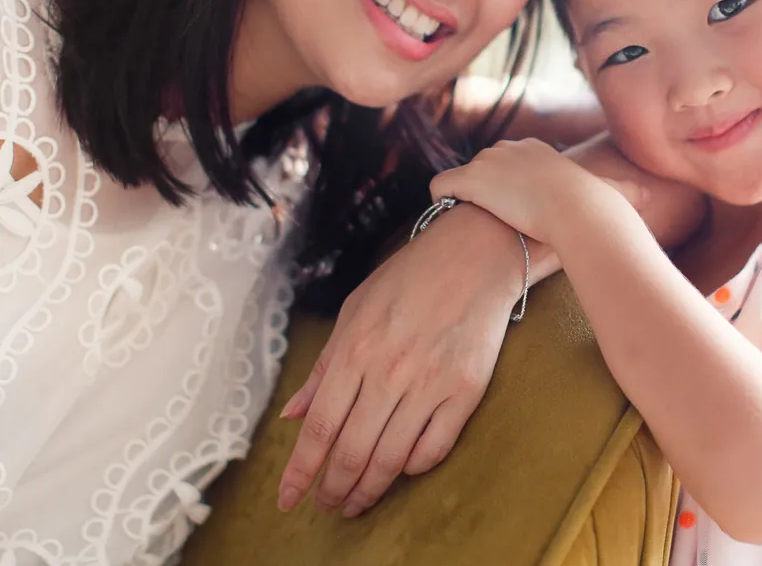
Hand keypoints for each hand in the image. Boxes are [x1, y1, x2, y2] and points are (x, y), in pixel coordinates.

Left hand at [275, 202, 524, 516]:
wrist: (474, 254)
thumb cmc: (409, 278)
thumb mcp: (354, 311)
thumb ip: (324, 366)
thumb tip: (293, 414)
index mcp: (355, 350)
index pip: (319, 427)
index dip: (300, 471)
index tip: (287, 499)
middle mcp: (389, 372)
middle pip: (352, 451)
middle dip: (333, 489)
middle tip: (326, 506)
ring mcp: (430, 383)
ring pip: (391, 459)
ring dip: (368, 489)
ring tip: (355, 503)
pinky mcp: (465, 390)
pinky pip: (435, 448)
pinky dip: (414, 468)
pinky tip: (401, 470)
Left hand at [430, 138, 645, 246]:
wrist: (577, 209)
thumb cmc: (594, 206)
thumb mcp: (610, 192)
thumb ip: (624, 191)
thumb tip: (649, 196)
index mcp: (535, 149)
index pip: (510, 158)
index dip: (507, 183)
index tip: (511, 205)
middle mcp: (509, 148)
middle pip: (484, 165)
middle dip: (484, 188)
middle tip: (490, 218)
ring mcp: (488, 161)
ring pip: (463, 176)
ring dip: (465, 196)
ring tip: (470, 221)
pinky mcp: (472, 179)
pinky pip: (441, 185)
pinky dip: (439, 198)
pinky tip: (446, 215)